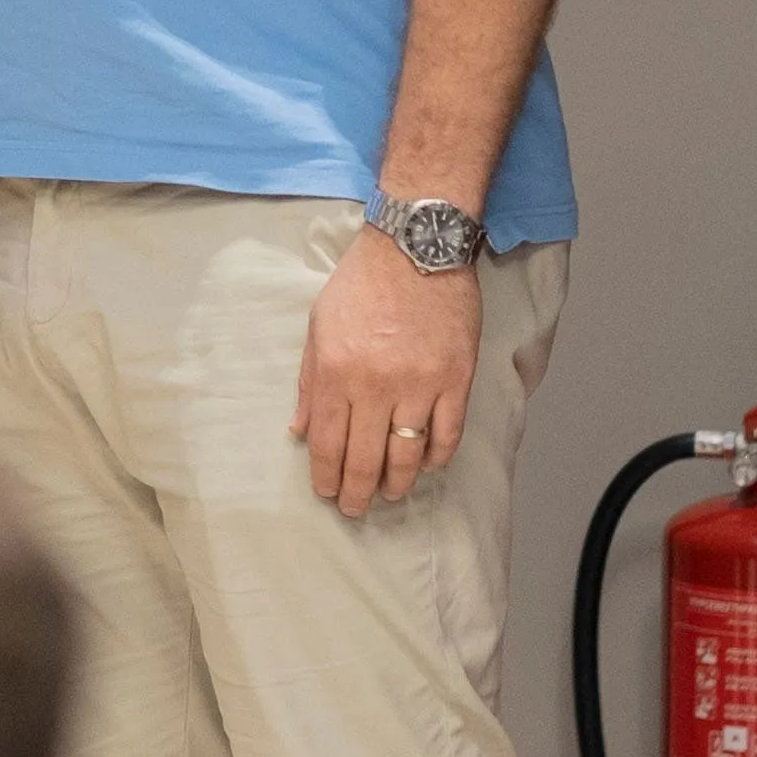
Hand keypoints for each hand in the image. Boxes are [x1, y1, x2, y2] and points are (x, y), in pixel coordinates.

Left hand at [293, 224, 481, 512]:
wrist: (416, 246)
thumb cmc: (362, 283)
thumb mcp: (319, 326)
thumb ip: (310, 383)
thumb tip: (301, 431)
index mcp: (336, 373)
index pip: (328, 444)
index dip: (327, 477)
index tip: (328, 493)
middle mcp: (376, 386)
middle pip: (365, 459)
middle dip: (357, 493)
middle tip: (355, 509)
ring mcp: (419, 385)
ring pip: (408, 456)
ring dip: (397, 483)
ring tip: (390, 493)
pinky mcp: (455, 379)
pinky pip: (447, 435)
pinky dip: (437, 458)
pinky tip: (428, 466)